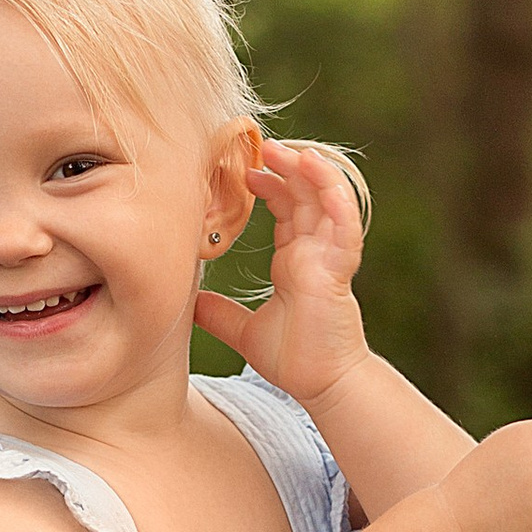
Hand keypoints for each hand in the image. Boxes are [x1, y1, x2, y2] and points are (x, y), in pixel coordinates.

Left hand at [193, 137, 370, 407]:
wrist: (320, 384)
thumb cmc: (293, 359)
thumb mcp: (243, 331)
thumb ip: (219, 314)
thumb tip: (189, 303)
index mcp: (295, 261)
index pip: (286, 209)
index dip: (270, 185)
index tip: (246, 171)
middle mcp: (314, 252)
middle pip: (304, 195)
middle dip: (286, 167)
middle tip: (262, 147)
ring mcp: (329, 257)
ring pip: (327, 200)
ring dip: (310, 171)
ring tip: (288, 150)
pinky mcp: (340, 268)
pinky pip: (343, 223)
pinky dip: (335, 195)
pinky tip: (318, 172)